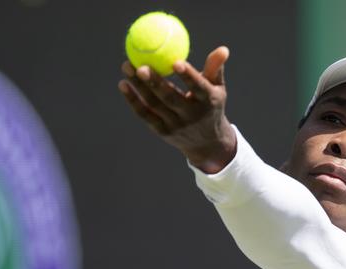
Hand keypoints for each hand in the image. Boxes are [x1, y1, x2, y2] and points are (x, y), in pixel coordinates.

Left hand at [118, 46, 235, 173]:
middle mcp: (191, 115)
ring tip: (127, 67)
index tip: (175, 61)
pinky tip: (123, 85)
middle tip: (140, 64)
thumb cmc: (210, 107)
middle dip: (154, 81)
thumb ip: (215, 69)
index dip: (188, 75)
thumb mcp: (217, 89)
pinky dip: (133, 101)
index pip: (198, 87)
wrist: (207, 143)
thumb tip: (222, 49)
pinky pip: (145, 115)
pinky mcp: (163, 131)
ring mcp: (176, 125)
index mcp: (208, 101)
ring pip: (154, 104)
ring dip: (138, 87)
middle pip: (170, 97)